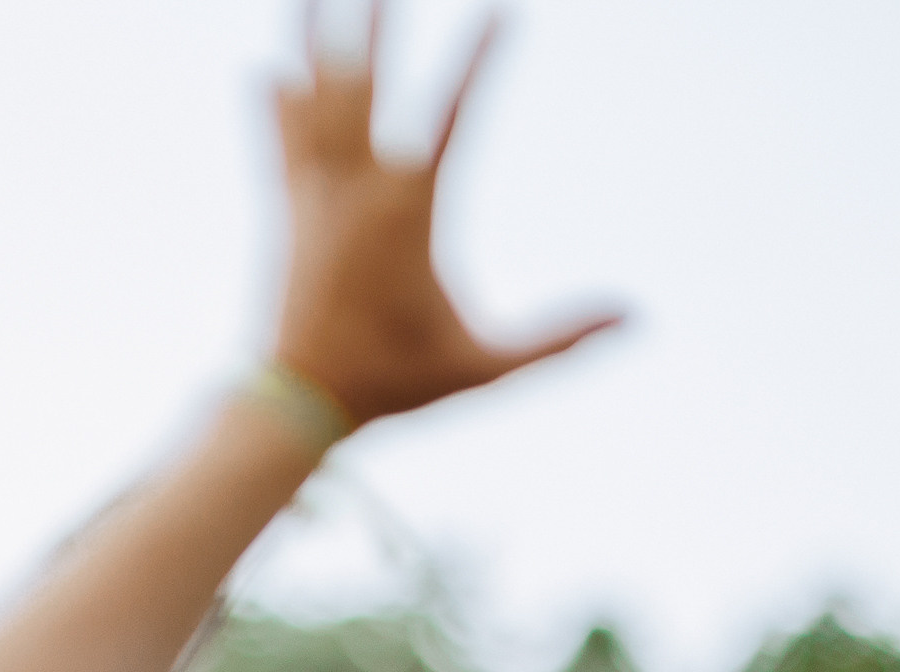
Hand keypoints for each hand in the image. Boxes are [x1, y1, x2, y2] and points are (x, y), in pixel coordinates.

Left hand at [269, 3, 620, 424]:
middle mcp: (357, 193)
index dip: (479, 63)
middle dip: (377, 28)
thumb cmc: (394, 384)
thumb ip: (558, 339)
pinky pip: (280, 147)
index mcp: (409, 215)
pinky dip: (275, 109)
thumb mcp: (485, 367)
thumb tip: (635, 317)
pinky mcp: (287, 216)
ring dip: (318, 46)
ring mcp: (316, 200)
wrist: (296, 404)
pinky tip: (264, 69)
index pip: (454, 118)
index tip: (502, 14)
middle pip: (368, 88)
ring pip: (316, 104)